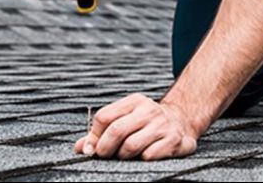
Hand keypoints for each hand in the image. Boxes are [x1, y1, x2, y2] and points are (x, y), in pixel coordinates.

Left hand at [74, 93, 197, 159]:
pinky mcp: (174, 140)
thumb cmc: (147, 123)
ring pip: (130, 146)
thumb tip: (80, 148)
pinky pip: (149, 156)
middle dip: (105, 150)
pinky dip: (142, 160)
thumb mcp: (127, 119)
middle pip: (115, 131)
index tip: (94, 148)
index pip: (104, 117)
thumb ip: (102, 132)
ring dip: (124, 157)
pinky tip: (146, 155)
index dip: (94, 136)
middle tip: (106, 156)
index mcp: (135, 102)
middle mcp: (149, 110)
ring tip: (127, 156)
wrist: (183, 121)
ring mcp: (163, 125)